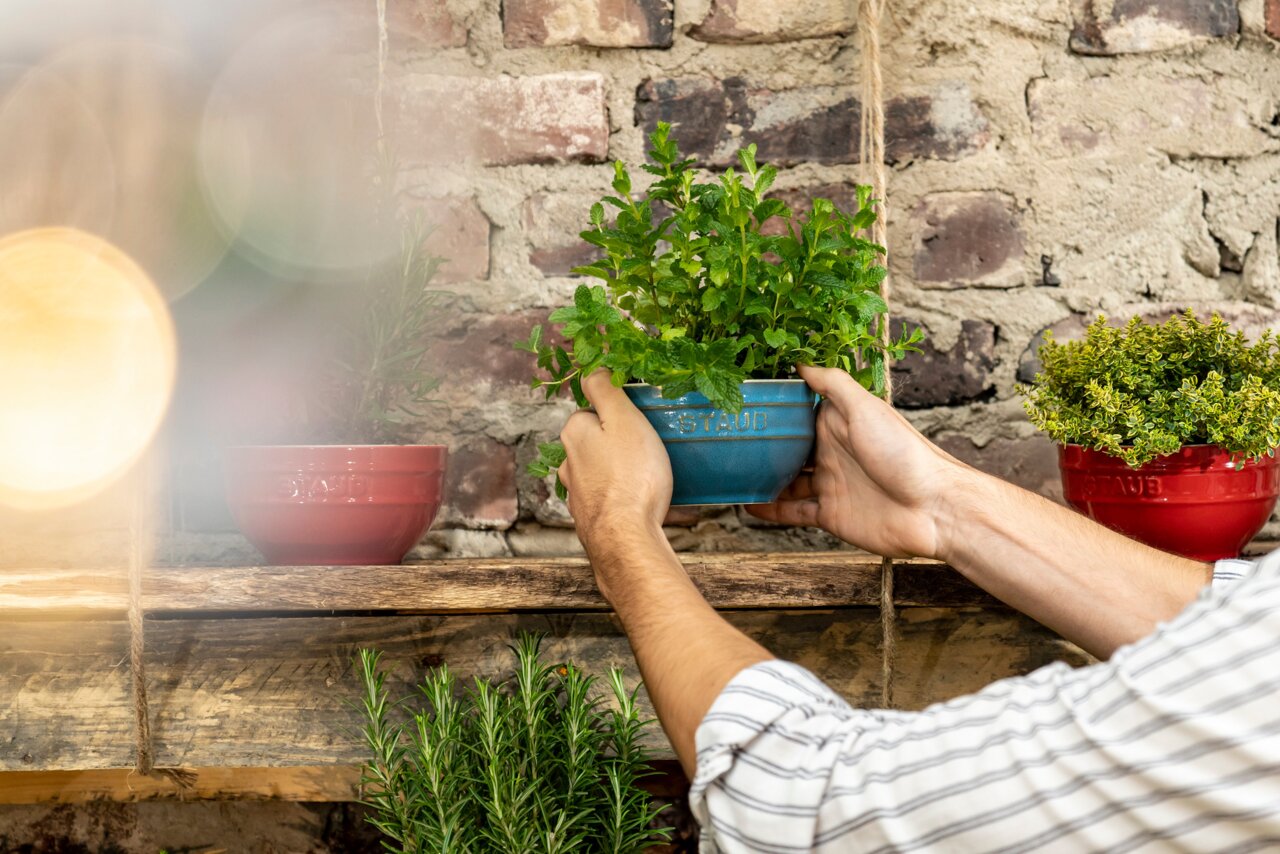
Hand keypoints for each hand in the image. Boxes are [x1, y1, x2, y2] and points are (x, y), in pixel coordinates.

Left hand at [559, 370, 673, 558]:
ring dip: (622, 470)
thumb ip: (605, 390)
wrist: (627, 539)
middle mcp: (567, 461)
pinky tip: (641, 501)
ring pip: (602, 469)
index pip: (594, 409)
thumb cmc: (632, 477)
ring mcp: (577, 492)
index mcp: (574, 432)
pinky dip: (622, 495)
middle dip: (621, 442)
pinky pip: (609, 495)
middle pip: (598, 439)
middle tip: (650, 449)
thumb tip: (592, 369)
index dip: (620, 413)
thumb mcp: (624, 419)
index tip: (641, 423)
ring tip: (649, 477)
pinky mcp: (590, 517)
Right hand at [747, 365, 967, 559]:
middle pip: (787, 448)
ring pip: (785, 480)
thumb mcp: (866, 408)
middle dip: (759, 445)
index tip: (741, 402)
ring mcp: (830, 484)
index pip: (798, 413)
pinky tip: (746, 504)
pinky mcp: (830, 514)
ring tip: (728, 473)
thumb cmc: (904, 453)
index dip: (773, 409)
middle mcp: (831, 451)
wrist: (933, 509)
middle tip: (724, 440)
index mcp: (838, 423)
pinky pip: (792, 511)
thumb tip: (801, 361)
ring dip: (760, 478)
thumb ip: (833, 384)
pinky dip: (769, 509)